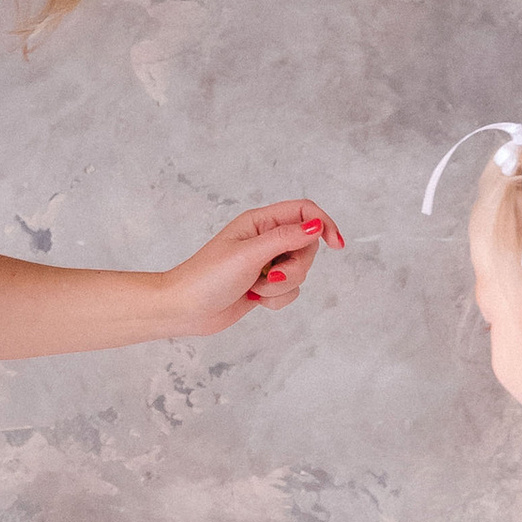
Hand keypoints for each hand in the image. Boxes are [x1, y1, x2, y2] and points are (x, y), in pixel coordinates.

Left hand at [156, 200, 342, 338]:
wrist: (185, 309)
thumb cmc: (207, 277)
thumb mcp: (248, 254)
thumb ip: (284, 238)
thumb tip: (316, 226)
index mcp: (260, 222)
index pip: (304, 212)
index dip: (323, 224)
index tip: (336, 245)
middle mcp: (266, 239)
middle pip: (306, 247)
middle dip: (294, 268)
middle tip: (270, 276)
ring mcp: (266, 263)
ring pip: (299, 273)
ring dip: (280, 287)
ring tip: (255, 289)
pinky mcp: (265, 286)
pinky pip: (289, 292)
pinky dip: (275, 300)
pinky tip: (253, 299)